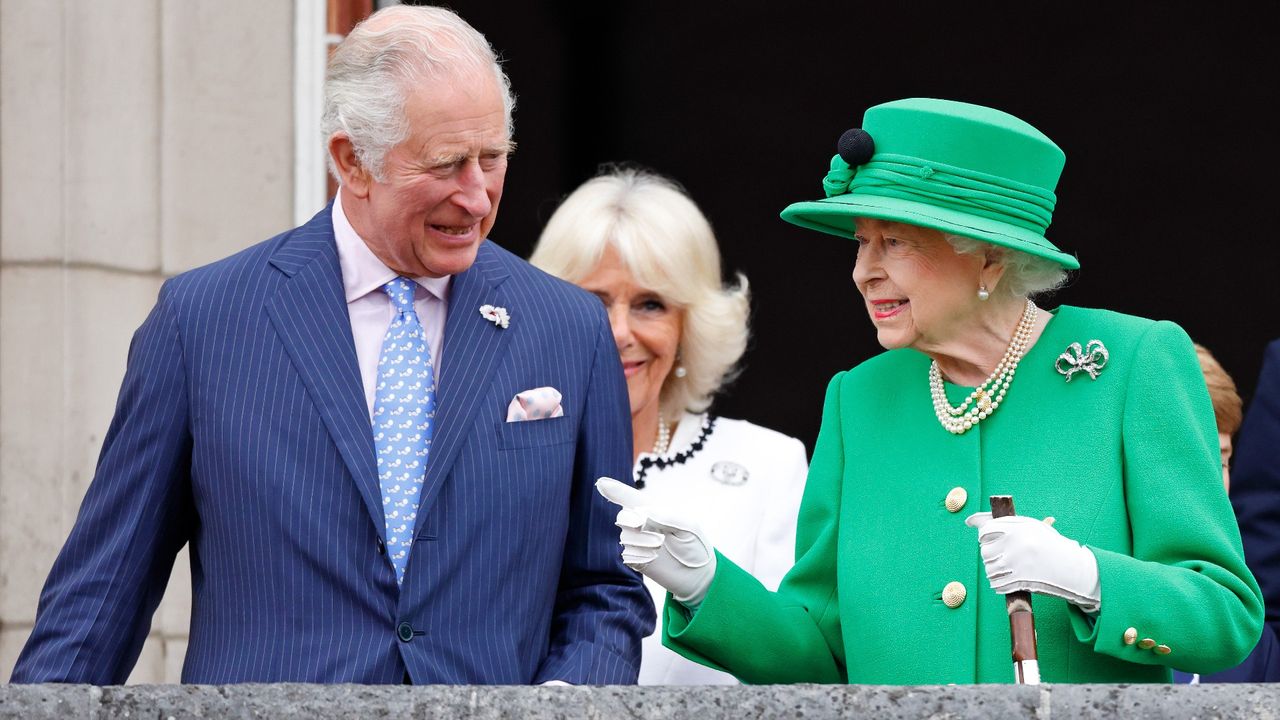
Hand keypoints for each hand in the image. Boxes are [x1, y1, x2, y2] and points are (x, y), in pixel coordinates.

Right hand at [595, 477, 716, 606]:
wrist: (698, 575)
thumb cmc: (695, 546)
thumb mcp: (687, 527)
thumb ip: (665, 517)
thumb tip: (641, 514)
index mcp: (654, 510)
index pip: (631, 497)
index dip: (615, 490)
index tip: (601, 483)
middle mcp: (642, 524)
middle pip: (624, 517)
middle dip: (635, 523)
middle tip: (658, 535)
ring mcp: (638, 542)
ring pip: (625, 536)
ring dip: (642, 542)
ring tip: (659, 547)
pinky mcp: (636, 559)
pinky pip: (627, 554)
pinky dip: (640, 556)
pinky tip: (653, 559)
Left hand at [965, 512, 1100, 612]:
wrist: (1073, 567)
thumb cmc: (1048, 544)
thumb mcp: (1030, 526)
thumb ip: (1001, 522)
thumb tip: (970, 520)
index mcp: (1018, 526)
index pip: (985, 530)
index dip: (985, 536)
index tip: (990, 540)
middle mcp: (1016, 543)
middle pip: (985, 551)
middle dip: (990, 555)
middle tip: (1002, 556)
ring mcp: (1017, 562)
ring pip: (989, 568)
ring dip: (994, 571)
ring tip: (1008, 568)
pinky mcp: (1020, 579)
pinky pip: (996, 584)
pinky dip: (998, 584)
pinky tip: (1009, 579)